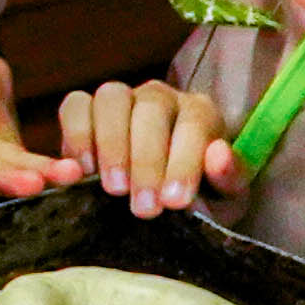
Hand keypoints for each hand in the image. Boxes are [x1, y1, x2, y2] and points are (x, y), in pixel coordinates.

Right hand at [47, 79, 236, 216]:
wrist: (158, 203)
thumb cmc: (196, 198)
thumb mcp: (223, 199)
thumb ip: (228, 178)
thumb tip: (218, 154)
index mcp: (200, 113)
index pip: (194, 124)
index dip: (184, 163)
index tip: (175, 202)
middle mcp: (160, 97)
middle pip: (151, 109)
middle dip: (147, 161)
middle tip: (144, 208)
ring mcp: (121, 98)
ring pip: (111, 98)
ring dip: (111, 144)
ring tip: (113, 189)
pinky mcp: (85, 109)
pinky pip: (75, 106)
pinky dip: (76, 134)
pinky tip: (82, 170)